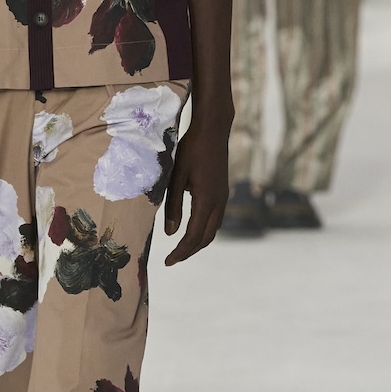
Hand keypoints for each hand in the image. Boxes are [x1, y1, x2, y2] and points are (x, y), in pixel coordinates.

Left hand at [162, 115, 229, 264]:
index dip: (180, 251)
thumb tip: (170, 233)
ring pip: (213, 230)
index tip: (167, 262)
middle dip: (189, 251)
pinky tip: (192, 229)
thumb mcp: (176, 177)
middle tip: (172, 260)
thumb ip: (173, 206)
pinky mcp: (222, 192)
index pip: (193, 235)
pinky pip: (215, 219)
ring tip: (181, 249)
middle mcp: (219, 203)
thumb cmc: (191, 149)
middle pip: (206, 238)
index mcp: (206, 201)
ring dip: (197, 242)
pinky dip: (204, 231)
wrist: (212, 130)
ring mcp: (223, 198)